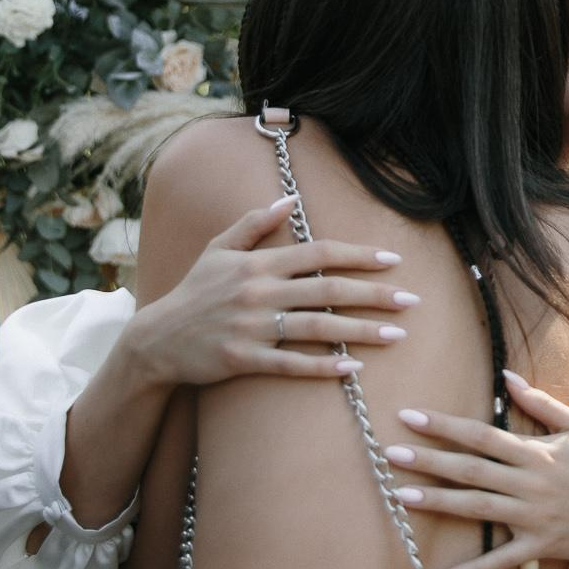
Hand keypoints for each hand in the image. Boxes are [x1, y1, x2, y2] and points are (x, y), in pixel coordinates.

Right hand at [124, 195, 417, 387]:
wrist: (155, 340)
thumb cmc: (193, 292)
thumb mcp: (217, 249)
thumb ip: (253, 223)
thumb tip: (289, 201)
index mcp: (257, 263)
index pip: (318, 253)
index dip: (357, 255)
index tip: (393, 259)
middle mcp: (258, 291)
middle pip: (327, 289)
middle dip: (374, 294)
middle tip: (412, 300)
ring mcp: (251, 326)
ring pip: (316, 327)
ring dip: (360, 330)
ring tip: (397, 335)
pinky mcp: (243, 359)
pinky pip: (291, 363)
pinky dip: (323, 365)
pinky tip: (354, 367)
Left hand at [388, 370, 568, 568]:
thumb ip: (541, 402)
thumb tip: (507, 375)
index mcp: (535, 452)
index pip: (482, 435)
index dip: (445, 426)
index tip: (411, 416)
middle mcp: (529, 483)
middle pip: (471, 470)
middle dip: (429, 461)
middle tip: (390, 453)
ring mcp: (532, 516)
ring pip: (477, 508)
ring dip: (437, 502)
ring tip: (401, 496)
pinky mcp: (538, 545)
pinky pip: (501, 558)